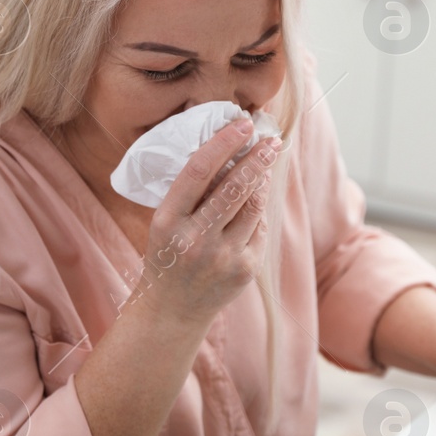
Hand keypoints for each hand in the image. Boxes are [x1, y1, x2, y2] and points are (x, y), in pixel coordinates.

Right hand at [139, 117, 280, 325]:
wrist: (172, 310)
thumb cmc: (169, 256)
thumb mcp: (165, 224)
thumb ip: (190, 195)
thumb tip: (227, 151)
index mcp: (167, 222)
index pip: (198, 172)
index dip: (223, 144)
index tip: (241, 125)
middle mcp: (194, 240)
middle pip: (234, 187)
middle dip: (256, 158)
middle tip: (270, 139)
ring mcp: (222, 257)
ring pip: (253, 206)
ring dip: (262, 180)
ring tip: (266, 161)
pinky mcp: (245, 269)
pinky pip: (259, 228)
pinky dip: (258, 210)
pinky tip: (255, 201)